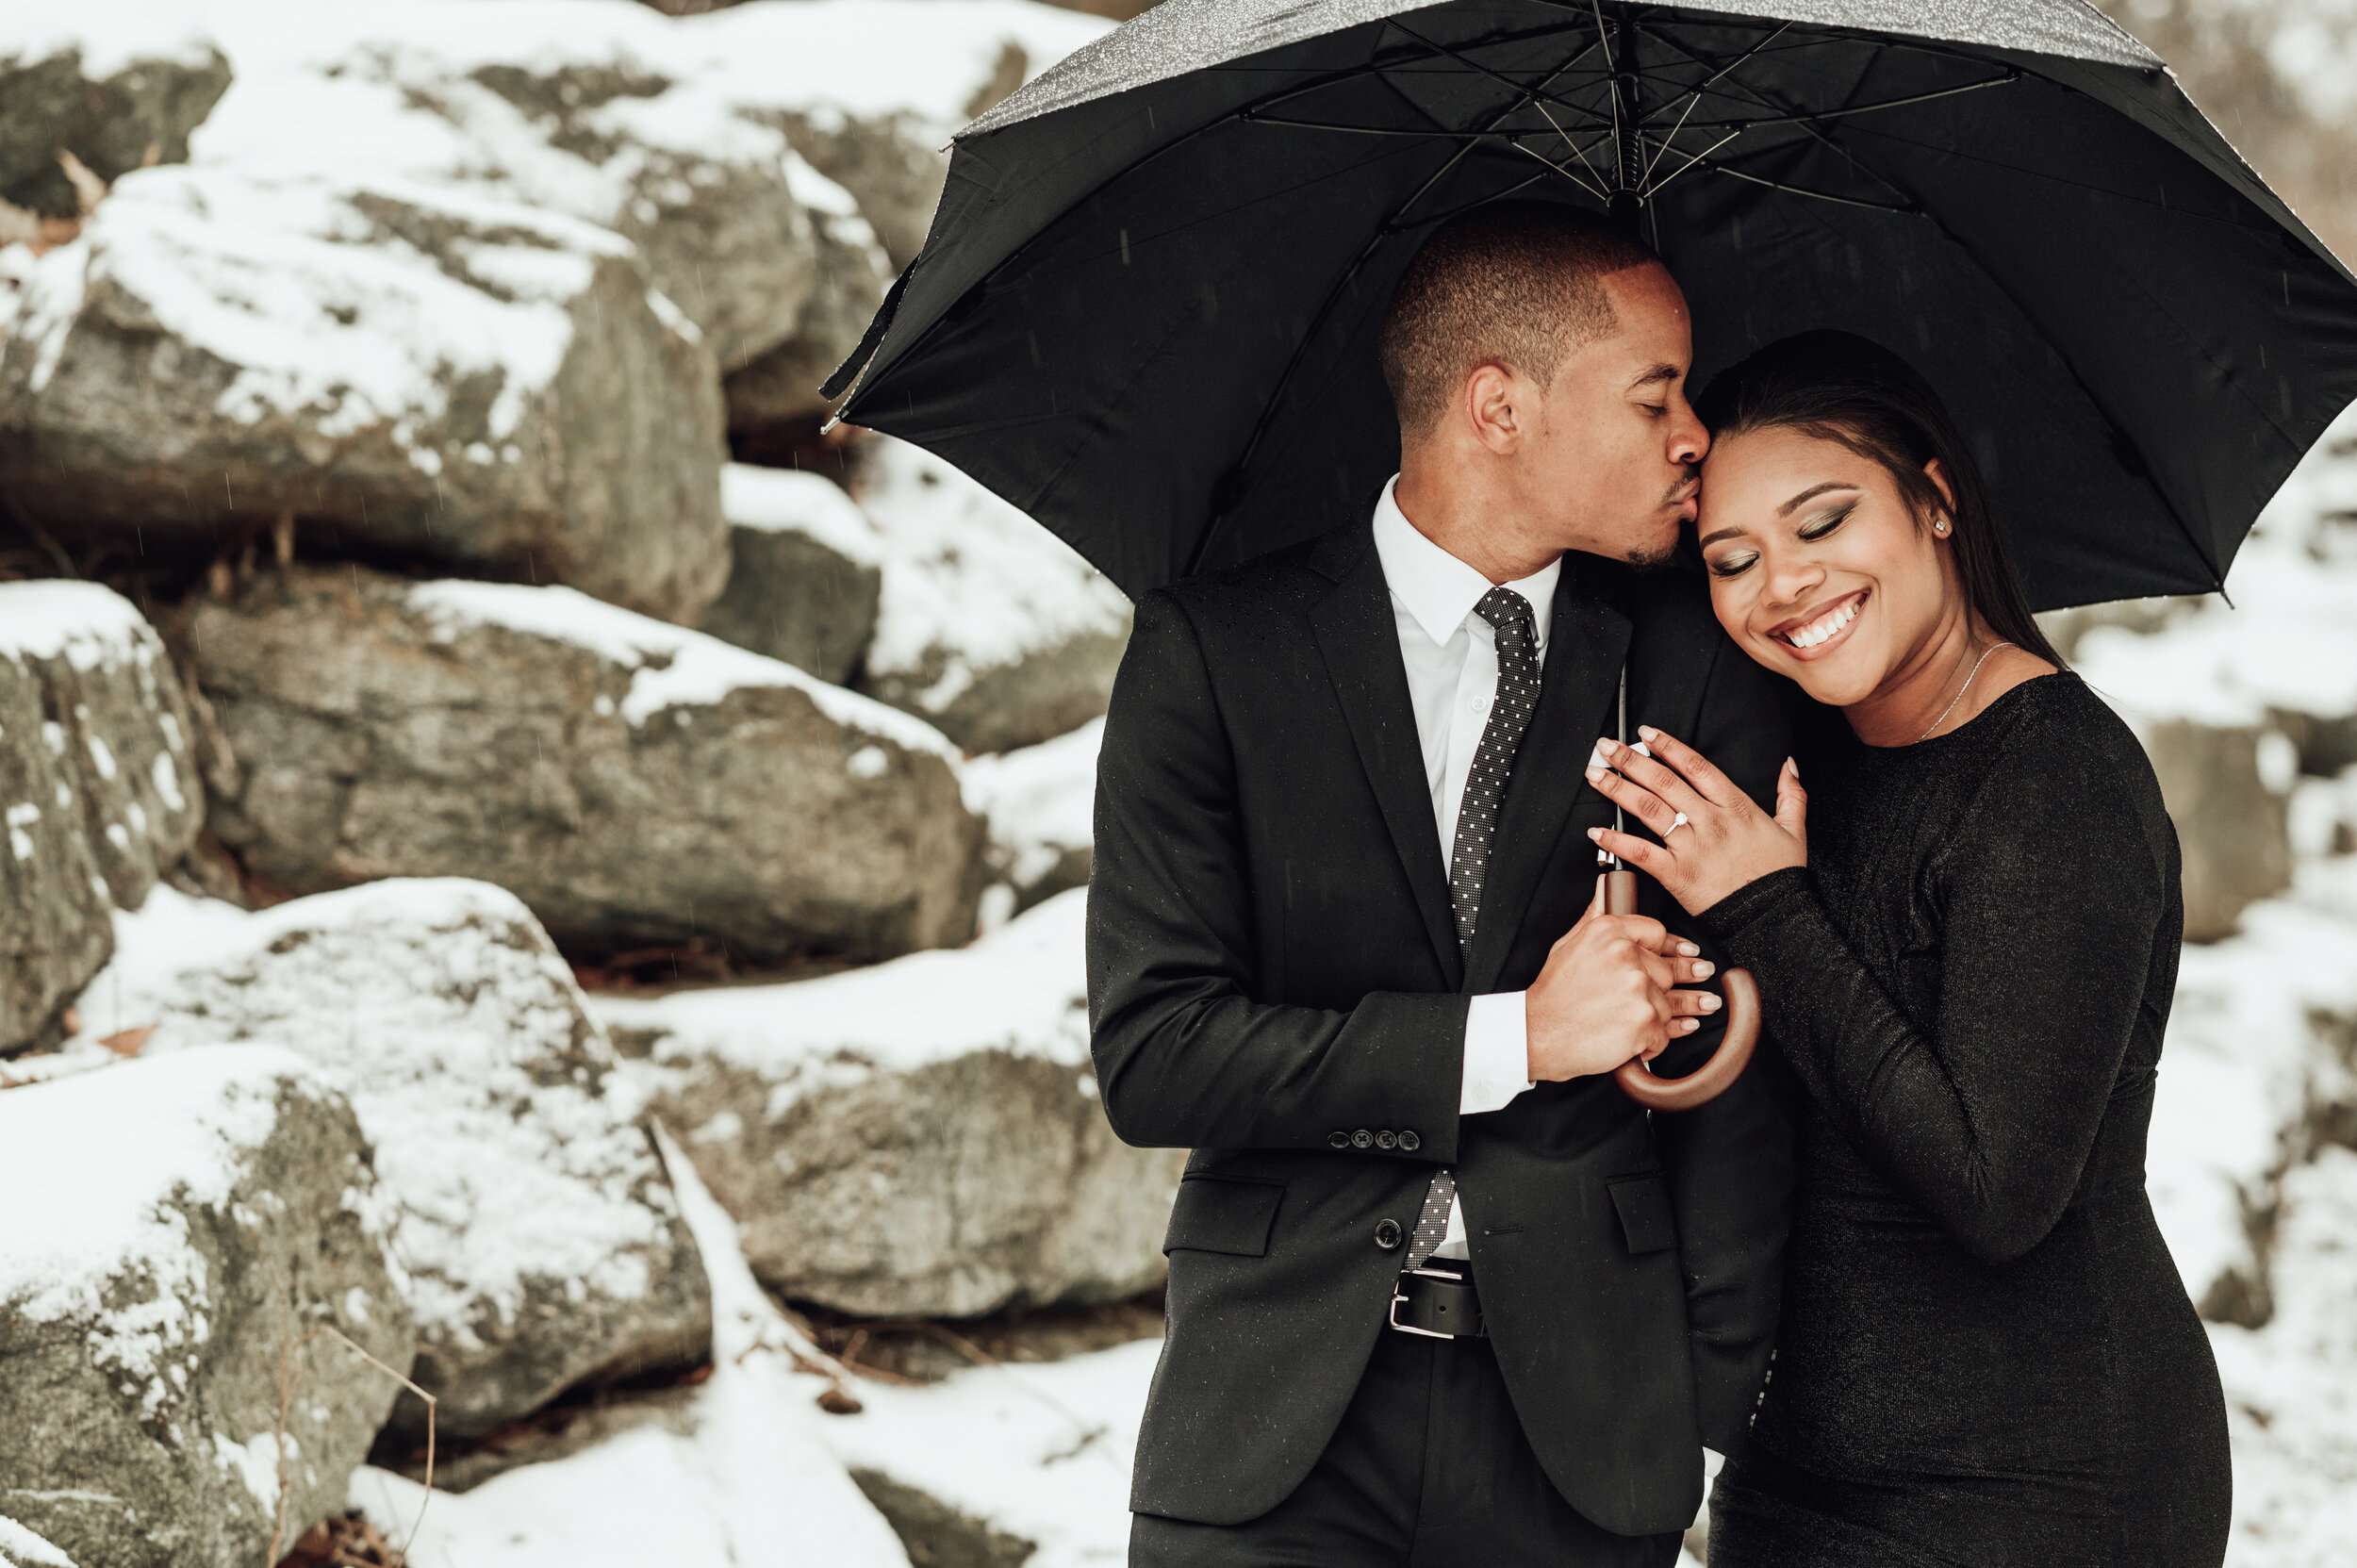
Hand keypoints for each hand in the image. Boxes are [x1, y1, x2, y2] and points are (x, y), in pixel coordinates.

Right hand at [1524, 881, 1723, 1080]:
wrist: (1538, 1033)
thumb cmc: (1552, 993)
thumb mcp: (1568, 944)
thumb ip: (1594, 916)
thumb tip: (1605, 885)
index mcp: (1608, 931)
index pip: (1656, 932)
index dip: (1672, 947)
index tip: (1689, 953)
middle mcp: (1625, 955)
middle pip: (1666, 970)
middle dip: (1670, 985)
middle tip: (1702, 985)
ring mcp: (1637, 987)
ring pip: (1667, 1003)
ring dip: (1661, 1017)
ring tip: (1694, 1013)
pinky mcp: (1644, 1020)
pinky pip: (1663, 1032)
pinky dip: (1653, 1041)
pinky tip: (1647, 1041)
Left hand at [1586, 727, 1807, 914]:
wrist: (1774, 918)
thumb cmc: (1780, 878)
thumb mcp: (1794, 830)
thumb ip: (1791, 794)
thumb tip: (1788, 765)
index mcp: (1736, 807)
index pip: (1696, 766)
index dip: (1668, 746)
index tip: (1646, 733)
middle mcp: (1710, 822)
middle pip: (1664, 782)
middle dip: (1631, 761)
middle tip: (1606, 748)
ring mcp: (1692, 847)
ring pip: (1648, 809)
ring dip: (1618, 790)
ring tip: (1595, 775)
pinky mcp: (1678, 875)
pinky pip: (1642, 853)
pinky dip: (1618, 841)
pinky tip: (1598, 831)